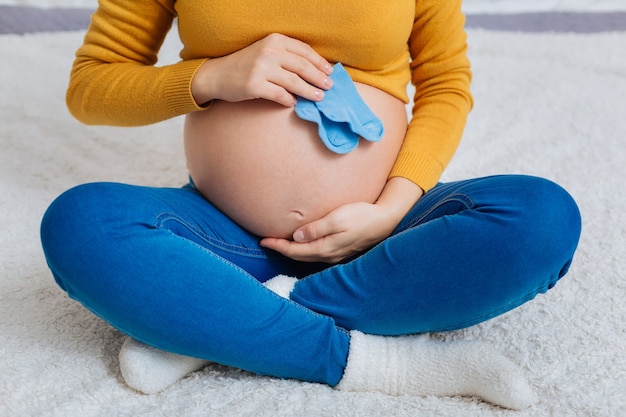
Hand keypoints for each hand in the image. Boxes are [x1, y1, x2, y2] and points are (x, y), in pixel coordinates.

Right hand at [191, 33, 333, 106]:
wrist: (217, 75)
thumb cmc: (246, 65)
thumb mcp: (266, 52)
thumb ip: (286, 56)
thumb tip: (315, 69)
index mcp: (274, 40)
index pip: (304, 51)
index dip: (319, 62)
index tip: (330, 72)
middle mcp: (268, 52)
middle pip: (302, 66)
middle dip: (318, 78)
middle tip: (329, 87)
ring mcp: (261, 69)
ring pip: (294, 82)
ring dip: (309, 91)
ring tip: (319, 97)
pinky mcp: (254, 86)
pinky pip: (280, 95)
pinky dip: (290, 100)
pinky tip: (295, 102)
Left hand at [260, 177, 423, 262]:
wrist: (385, 221)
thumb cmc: (361, 216)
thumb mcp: (337, 219)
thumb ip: (316, 229)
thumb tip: (296, 237)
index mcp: (325, 248)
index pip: (294, 251)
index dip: (277, 246)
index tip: (263, 240)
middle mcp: (329, 255)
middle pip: (299, 256)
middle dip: (282, 250)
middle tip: (266, 242)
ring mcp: (336, 255)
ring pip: (307, 256)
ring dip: (293, 251)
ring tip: (280, 244)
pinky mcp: (341, 250)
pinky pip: (317, 253)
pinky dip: (305, 250)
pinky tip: (303, 244)